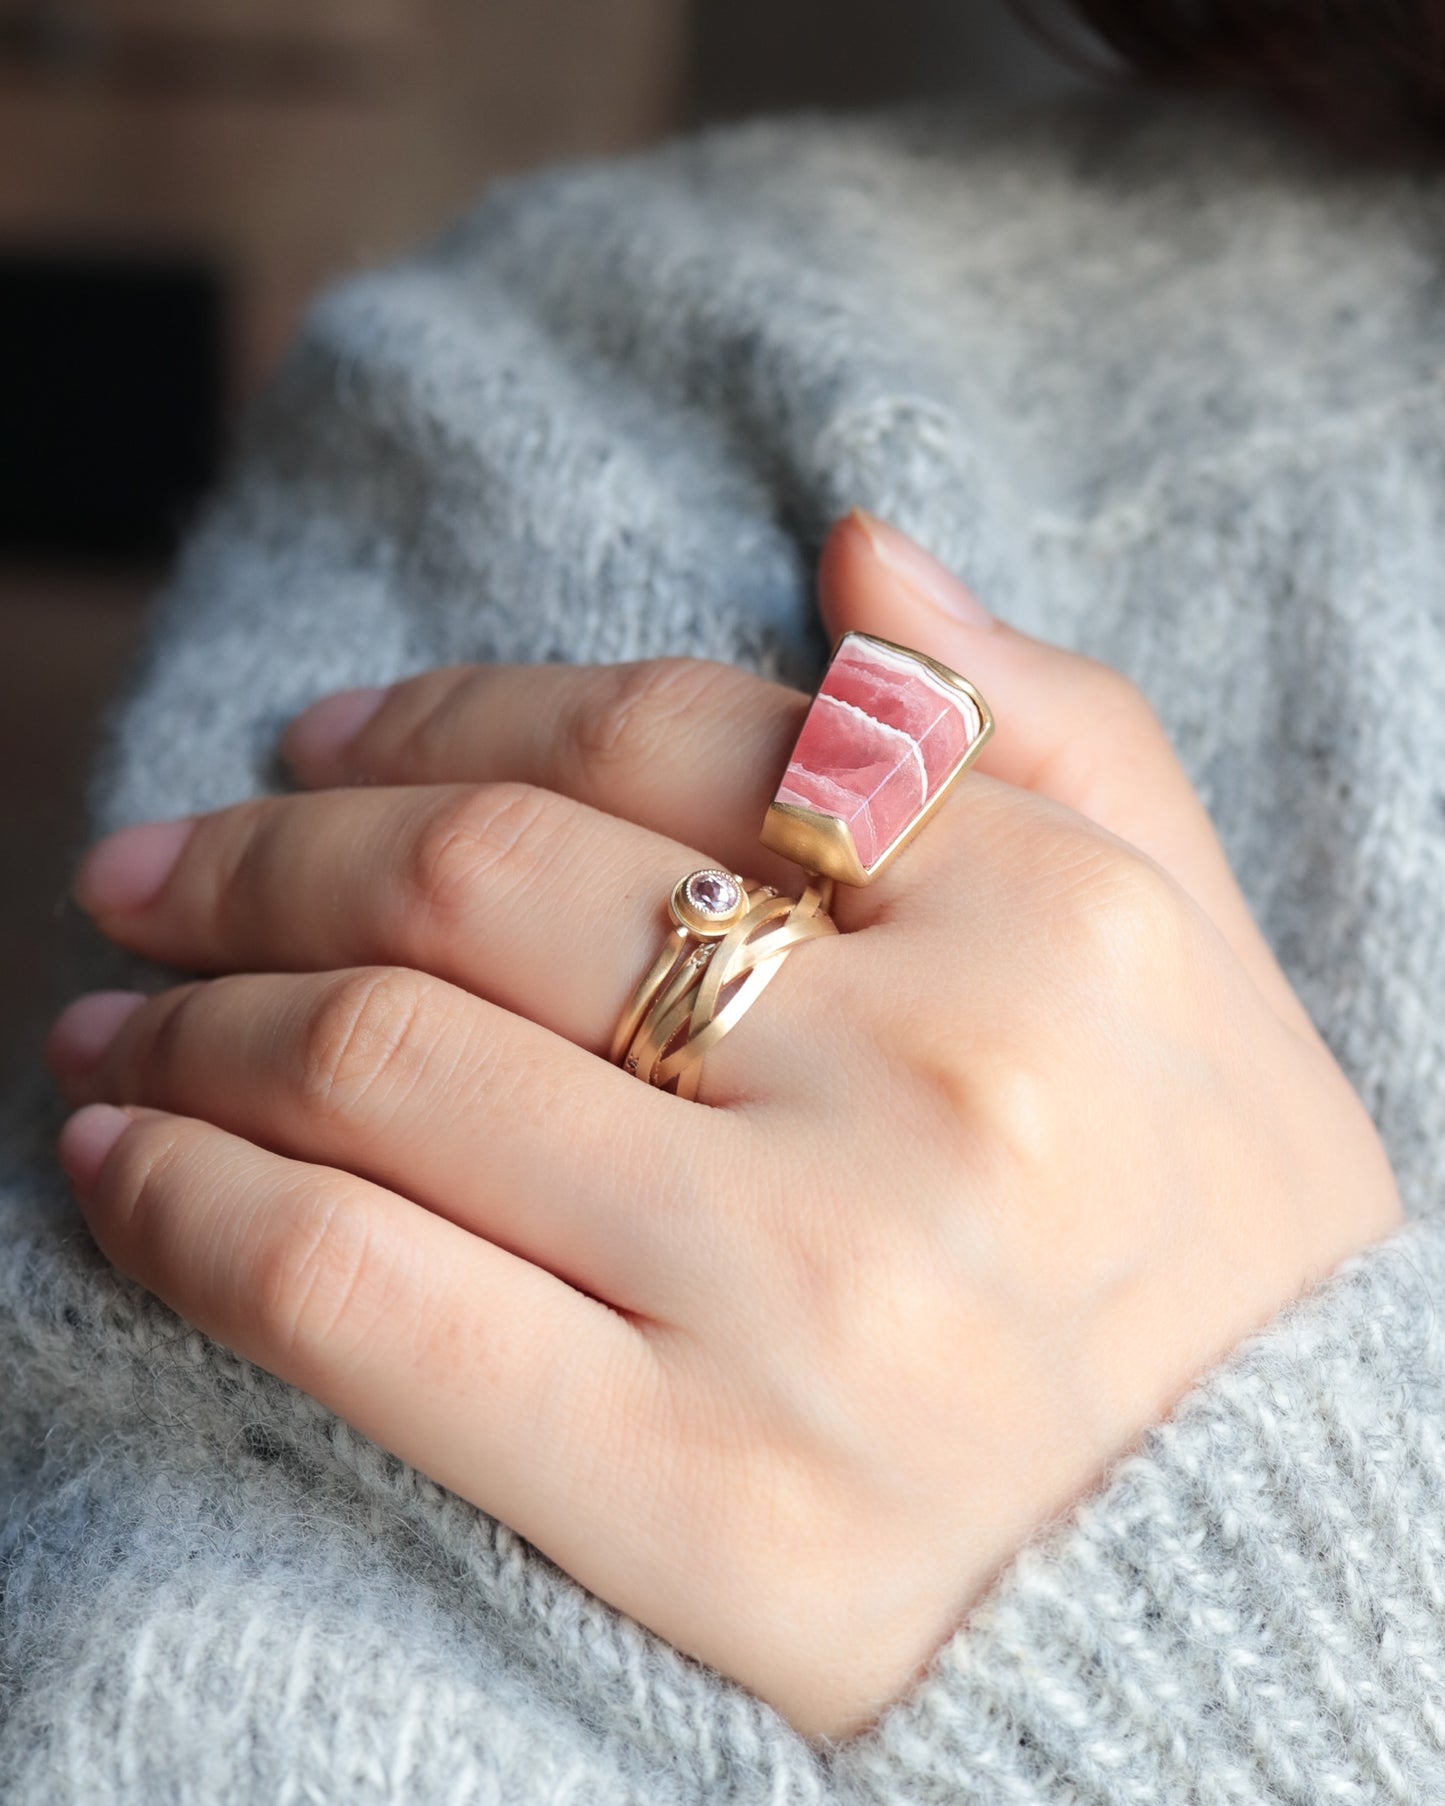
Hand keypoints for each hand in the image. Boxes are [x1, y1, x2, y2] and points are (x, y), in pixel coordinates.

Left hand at [47, 512, 1401, 1741]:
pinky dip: (186, 1201)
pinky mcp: (696, 1499)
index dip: (440, 712)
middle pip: (483, 885)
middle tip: (149, 866)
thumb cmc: (1225, 1255)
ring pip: (381, 1066)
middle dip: (263, 853)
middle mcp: (937, 1083)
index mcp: (1055, 921)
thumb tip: (853, 549)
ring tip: (110, 1016)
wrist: (1259, 1582)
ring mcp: (810, 1293)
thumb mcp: (1203, 963)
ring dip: (190, 1017)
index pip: (660, 736)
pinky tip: (121, 1166)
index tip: (312, 742)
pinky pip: (351, 1288)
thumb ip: (1046, 729)